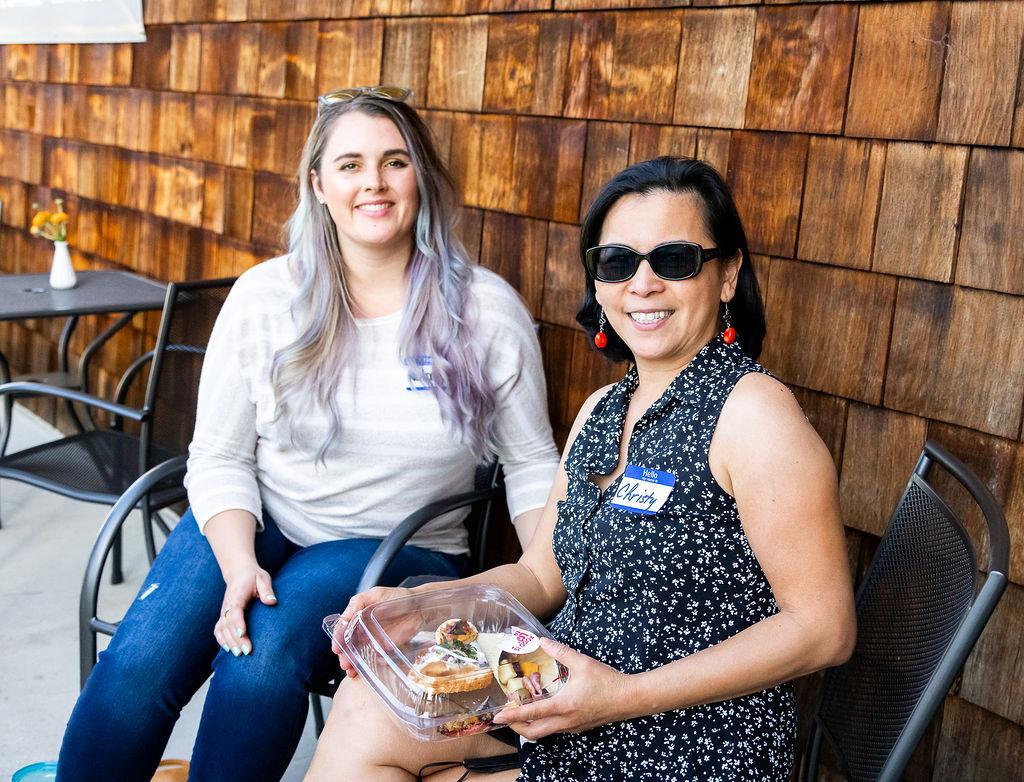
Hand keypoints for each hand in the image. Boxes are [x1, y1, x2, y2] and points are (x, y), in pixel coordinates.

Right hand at [216, 563, 276, 656]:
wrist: (239, 573)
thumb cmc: (254, 577)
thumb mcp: (263, 578)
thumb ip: (266, 589)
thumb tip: (272, 601)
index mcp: (237, 595)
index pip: (235, 610)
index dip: (237, 622)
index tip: (242, 634)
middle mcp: (227, 604)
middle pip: (228, 624)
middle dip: (236, 638)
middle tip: (247, 651)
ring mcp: (224, 611)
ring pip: (222, 629)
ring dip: (229, 642)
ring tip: (238, 654)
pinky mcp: (224, 615)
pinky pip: (218, 629)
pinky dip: (221, 639)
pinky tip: (228, 649)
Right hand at [333, 586, 413, 677]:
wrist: (419, 607)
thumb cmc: (398, 597)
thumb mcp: (376, 594)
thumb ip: (359, 601)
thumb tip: (344, 616)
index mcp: (357, 615)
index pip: (343, 629)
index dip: (338, 639)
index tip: (337, 648)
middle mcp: (363, 629)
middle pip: (348, 645)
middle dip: (344, 655)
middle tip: (345, 664)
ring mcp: (372, 639)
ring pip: (357, 653)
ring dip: (352, 663)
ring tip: (351, 671)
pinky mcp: (384, 648)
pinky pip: (372, 658)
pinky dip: (367, 665)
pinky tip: (364, 671)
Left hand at [491, 637, 633, 739]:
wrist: (629, 698)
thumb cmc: (606, 681)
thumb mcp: (582, 662)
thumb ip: (560, 651)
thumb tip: (542, 640)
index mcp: (563, 705)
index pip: (532, 714)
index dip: (512, 716)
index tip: (498, 716)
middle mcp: (565, 721)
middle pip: (534, 733)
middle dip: (516, 727)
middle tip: (506, 717)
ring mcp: (572, 726)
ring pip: (545, 733)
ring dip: (530, 726)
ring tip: (522, 713)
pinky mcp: (579, 727)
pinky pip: (556, 729)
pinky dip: (544, 723)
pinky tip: (545, 709)